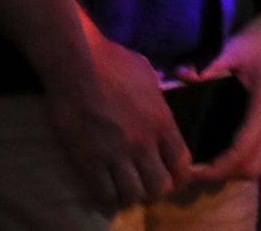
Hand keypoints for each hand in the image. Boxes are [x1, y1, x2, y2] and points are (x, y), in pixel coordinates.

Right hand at [41, 18, 190, 211]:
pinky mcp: (87, 160)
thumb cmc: (115, 62)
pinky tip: (104, 188)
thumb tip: (161, 106)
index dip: (180, 176)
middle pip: (159, 186)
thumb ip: (159, 99)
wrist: (78, 64)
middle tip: (146, 185)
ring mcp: (115, 153)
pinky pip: (102, 193)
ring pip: (132, 194)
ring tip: (125, 188)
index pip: (182, 163)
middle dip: (155, 190)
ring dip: (130, 195)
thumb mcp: (150, 77)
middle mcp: (143, 142)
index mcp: (162, 122)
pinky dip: (106, 196)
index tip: (174, 178)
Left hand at [186, 2, 260, 188]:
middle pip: (254, 168)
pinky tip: (229, 149)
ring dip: (238, 170)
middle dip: (224, 175)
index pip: (241, 153)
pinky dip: (250, 160)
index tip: (188, 171)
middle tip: (194, 170)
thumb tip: (178, 78)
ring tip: (210, 163)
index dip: (215, 169)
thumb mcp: (236, 46)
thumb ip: (209, 67)